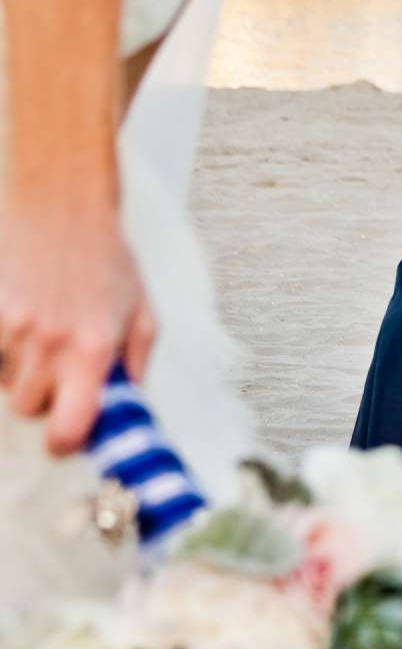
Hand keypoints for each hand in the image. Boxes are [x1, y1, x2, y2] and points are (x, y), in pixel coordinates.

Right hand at [0, 210, 155, 453]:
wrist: (61, 207)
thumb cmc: (106, 259)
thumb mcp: (141, 312)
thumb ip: (135, 367)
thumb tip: (124, 409)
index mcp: (94, 349)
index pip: (67, 430)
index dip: (66, 441)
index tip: (69, 434)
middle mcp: (50, 344)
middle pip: (31, 408)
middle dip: (47, 395)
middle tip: (63, 363)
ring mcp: (12, 329)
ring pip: (9, 383)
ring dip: (26, 370)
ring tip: (46, 329)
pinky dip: (5, 349)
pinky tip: (25, 318)